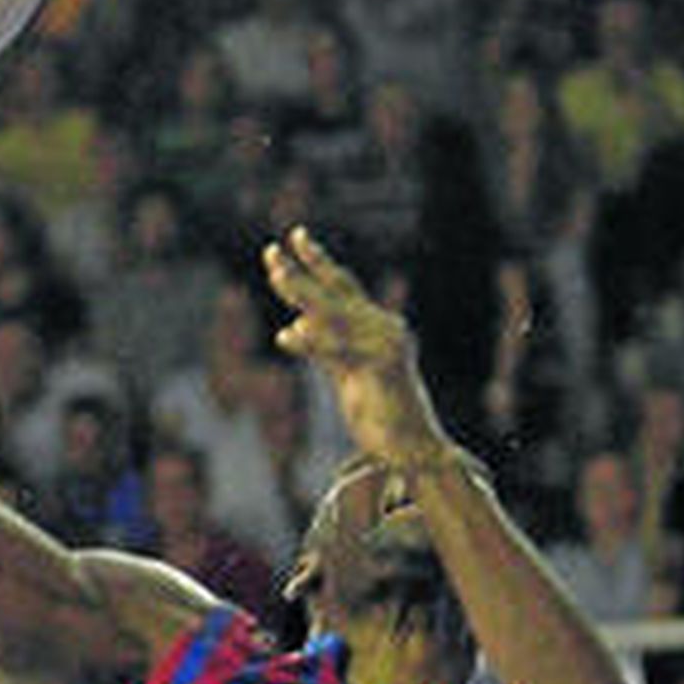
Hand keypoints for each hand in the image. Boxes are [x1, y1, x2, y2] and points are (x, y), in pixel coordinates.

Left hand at [263, 227, 449, 470]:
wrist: (412, 448)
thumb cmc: (379, 412)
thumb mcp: (345, 372)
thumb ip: (323, 348)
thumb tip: (293, 328)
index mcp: (377, 326)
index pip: (342, 286)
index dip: (317, 261)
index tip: (295, 236)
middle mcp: (384, 328)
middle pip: (336, 291)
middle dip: (302, 270)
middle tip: (270, 251)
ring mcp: (387, 345)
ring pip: (335, 313)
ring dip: (303, 294)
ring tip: (276, 276)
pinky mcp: (384, 367)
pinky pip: (341, 350)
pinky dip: (313, 343)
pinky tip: (287, 335)